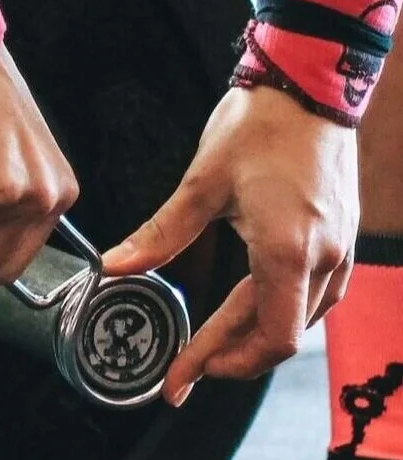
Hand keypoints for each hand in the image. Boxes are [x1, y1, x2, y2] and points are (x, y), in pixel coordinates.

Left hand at [102, 85, 357, 404]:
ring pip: (304, 320)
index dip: (220, 364)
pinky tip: (255, 311)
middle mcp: (324, 258)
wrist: (313, 81)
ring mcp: (341, 247)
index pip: (265, 337)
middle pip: (281, 337)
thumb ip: (160, 233)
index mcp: (288, 251)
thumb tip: (115, 266)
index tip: (180, 378)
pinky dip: (283, 313)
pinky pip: (319, 295)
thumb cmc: (262, 125)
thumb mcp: (202, 183)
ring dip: (257, 339)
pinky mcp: (344, 235)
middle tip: (185, 370)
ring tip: (213, 347)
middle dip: (230, 358)